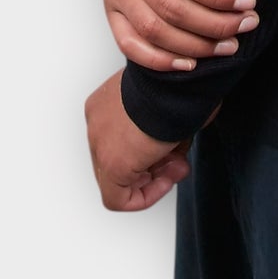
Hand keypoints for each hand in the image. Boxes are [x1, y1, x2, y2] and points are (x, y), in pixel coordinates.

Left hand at [85, 68, 222, 210]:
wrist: (175, 80)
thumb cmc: (178, 80)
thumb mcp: (167, 98)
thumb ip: (163, 123)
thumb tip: (177, 143)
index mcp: (108, 99)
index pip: (124, 136)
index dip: (153, 147)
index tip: (176, 146)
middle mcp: (97, 120)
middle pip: (123, 156)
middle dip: (155, 164)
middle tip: (180, 161)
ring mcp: (99, 143)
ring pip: (120, 178)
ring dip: (155, 179)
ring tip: (180, 167)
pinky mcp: (111, 164)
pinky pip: (118, 198)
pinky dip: (146, 196)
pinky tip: (167, 181)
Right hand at [89, 0, 260, 71]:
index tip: (249, 0)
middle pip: (171, 7)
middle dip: (215, 23)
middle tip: (248, 24)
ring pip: (153, 30)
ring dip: (195, 45)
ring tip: (230, 45)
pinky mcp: (110, 9)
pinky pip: (129, 43)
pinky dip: (158, 60)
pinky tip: (189, 64)